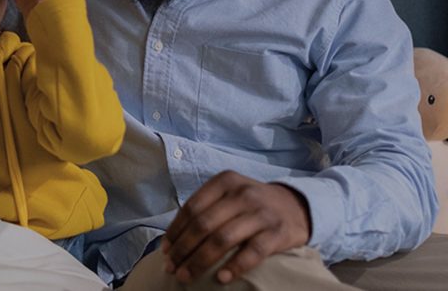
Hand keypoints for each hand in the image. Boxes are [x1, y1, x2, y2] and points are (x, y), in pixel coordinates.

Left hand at [161, 171, 310, 284]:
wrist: (296, 205)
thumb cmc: (251, 204)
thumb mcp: (228, 194)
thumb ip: (205, 209)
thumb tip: (172, 239)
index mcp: (224, 182)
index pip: (192, 207)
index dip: (175, 231)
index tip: (165, 251)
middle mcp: (241, 194)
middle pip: (203, 224)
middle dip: (183, 249)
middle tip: (171, 268)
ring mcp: (260, 213)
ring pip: (222, 239)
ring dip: (200, 261)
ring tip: (186, 276)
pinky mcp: (277, 232)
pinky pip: (252, 252)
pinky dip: (234, 267)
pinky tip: (220, 278)